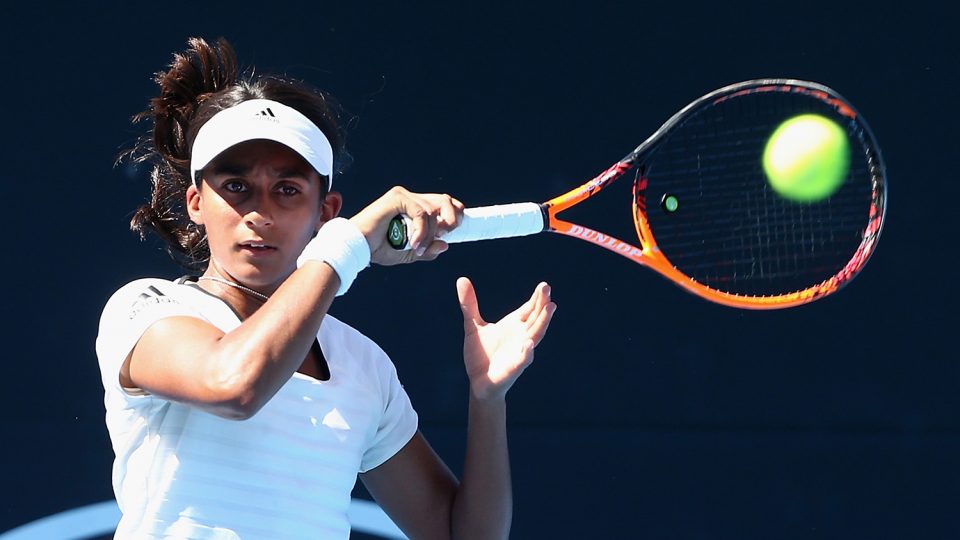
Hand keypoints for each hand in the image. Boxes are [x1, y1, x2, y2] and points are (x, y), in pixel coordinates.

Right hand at [350, 186, 463, 265]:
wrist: (357, 247)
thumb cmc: (376, 248)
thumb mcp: (408, 253)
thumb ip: (426, 250)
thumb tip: (445, 245)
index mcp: (414, 208)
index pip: (443, 204)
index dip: (454, 214)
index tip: (453, 232)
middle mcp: (410, 198)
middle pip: (444, 200)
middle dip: (451, 219)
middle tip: (443, 236)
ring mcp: (404, 196)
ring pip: (433, 210)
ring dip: (430, 234)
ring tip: (417, 248)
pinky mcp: (397, 198)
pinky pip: (421, 213)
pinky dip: (421, 231)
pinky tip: (413, 243)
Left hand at [457, 278, 555, 401]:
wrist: (478, 383)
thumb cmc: (480, 354)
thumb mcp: (472, 326)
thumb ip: (469, 304)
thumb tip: (461, 279)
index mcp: (514, 325)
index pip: (529, 309)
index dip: (537, 298)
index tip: (544, 285)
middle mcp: (521, 337)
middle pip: (536, 318)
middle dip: (542, 305)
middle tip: (547, 289)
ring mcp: (519, 352)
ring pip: (535, 335)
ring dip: (543, 322)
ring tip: (550, 308)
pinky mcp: (513, 368)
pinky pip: (522, 360)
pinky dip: (526, 352)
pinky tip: (528, 344)